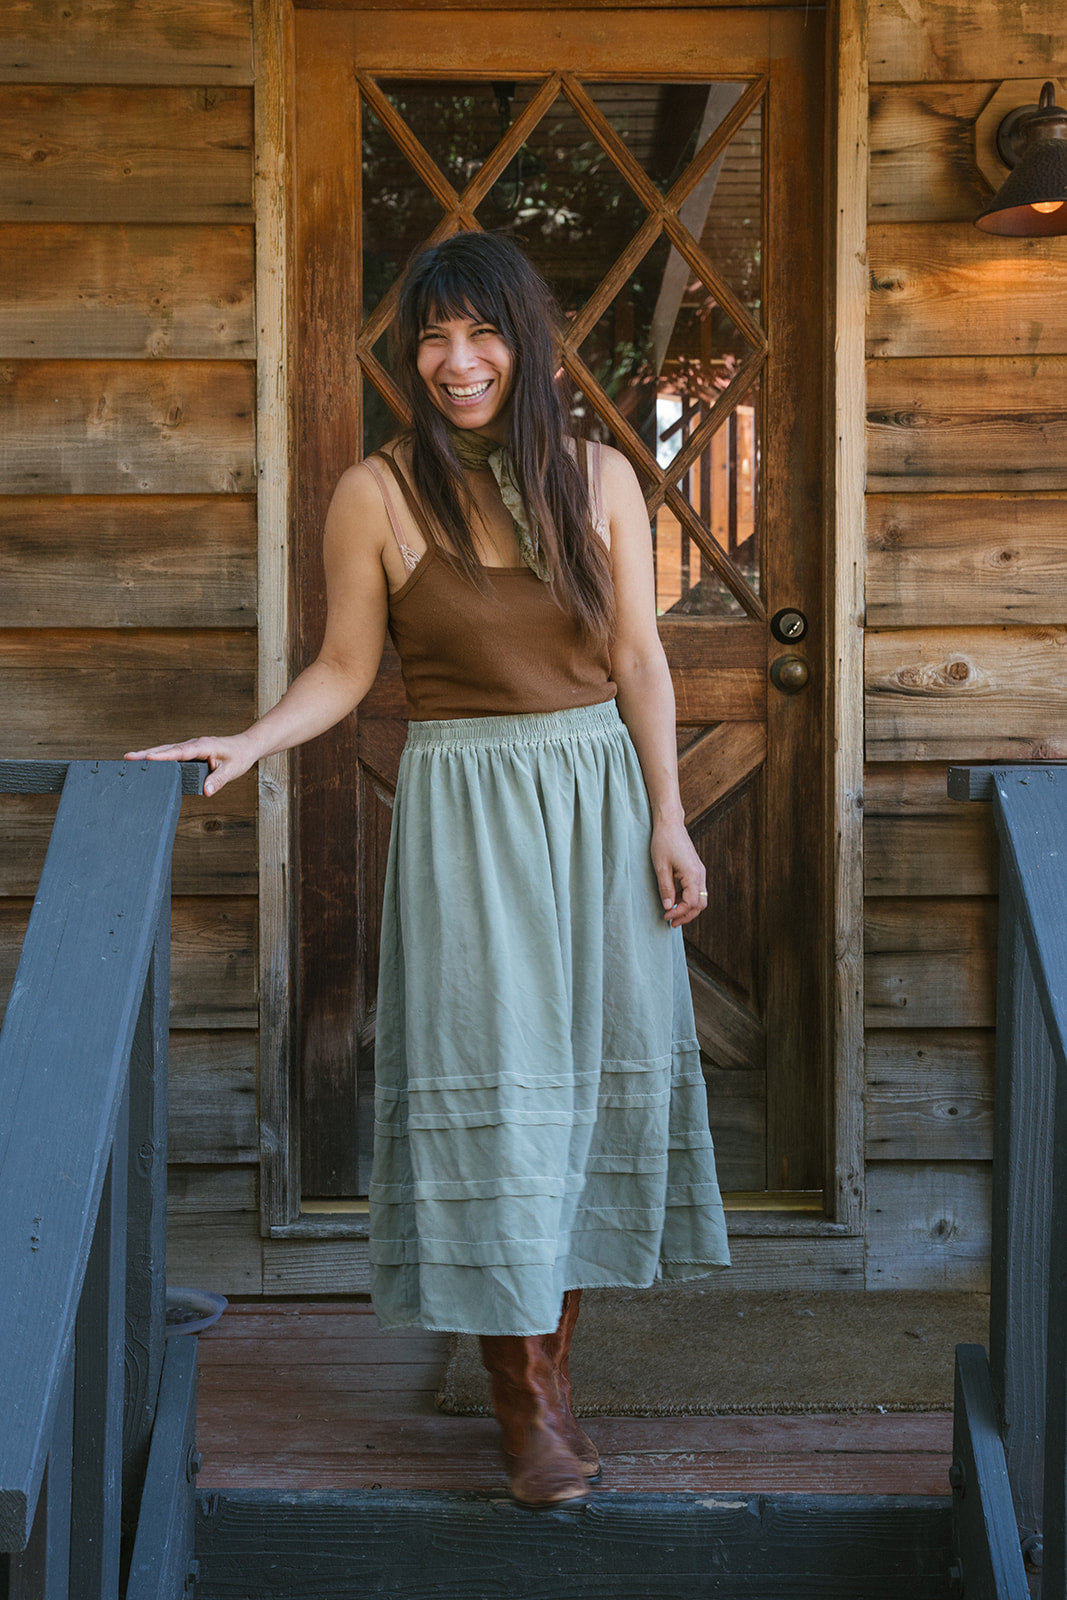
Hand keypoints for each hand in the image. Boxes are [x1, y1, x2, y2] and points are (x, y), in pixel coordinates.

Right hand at [122, 733, 255, 797]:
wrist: (246, 746)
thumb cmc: (239, 757)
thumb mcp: (232, 771)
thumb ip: (218, 780)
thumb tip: (206, 792)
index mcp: (203, 747)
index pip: (180, 752)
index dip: (164, 756)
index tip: (148, 759)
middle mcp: (194, 744)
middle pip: (167, 749)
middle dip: (146, 753)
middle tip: (127, 758)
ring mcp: (190, 747)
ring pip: (166, 750)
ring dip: (148, 754)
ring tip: (129, 760)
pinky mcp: (190, 751)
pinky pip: (171, 753)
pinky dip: (158, 756)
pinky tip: (146, 763)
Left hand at [651, 821, 706, 927]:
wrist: (670, 824)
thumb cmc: (663, 842)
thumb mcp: (661, 867)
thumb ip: (665, 889)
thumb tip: (668, 907)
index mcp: (693, 874)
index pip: (692, 903)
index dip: (680, 913)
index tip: (666, 916)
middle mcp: (700, 874)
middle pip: (701, 904)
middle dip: (687, 915)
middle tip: (672, 923)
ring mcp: (699, 871)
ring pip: (700, 897)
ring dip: (688, 908)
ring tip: (672, 914)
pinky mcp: (695, 869)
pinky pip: (696, 889)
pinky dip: (687, 898)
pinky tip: (673, 900)